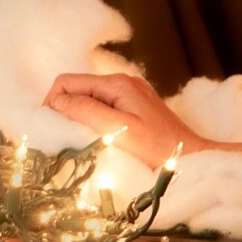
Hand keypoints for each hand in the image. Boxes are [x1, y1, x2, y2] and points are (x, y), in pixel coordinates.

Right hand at [42, 73, 208, 168]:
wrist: (193, 159)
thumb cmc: (158, 149)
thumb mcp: (118, 130)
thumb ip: (86, 111)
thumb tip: (56, 102)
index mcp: (117, 84)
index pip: (67, 82)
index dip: (51, 104)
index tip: (47, 130)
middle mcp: (123, 83)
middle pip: (77, 89)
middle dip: (63, 111)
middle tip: (59, 139)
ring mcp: (131, 95)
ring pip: (89, 100)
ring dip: (78, 118)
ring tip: (77, 142)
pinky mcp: (136, 109)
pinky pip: (104, 109)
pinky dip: (93, 122)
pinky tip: (96, 140)